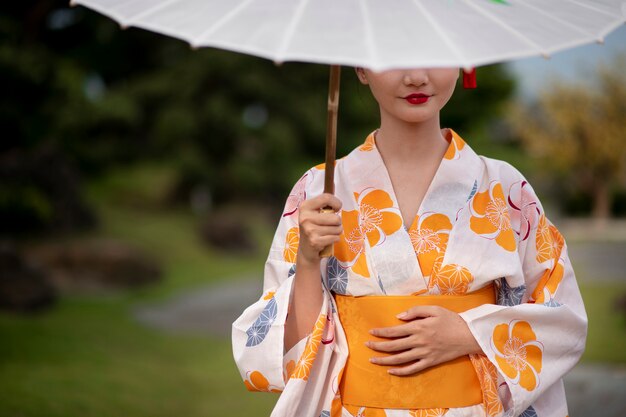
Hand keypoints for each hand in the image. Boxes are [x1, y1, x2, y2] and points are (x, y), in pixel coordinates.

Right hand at [296, 193, 342, 266]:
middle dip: (337, 223)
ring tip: (327, 233)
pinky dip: (334, 240)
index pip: (326, 197)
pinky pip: (335, 238)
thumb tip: (334, 183)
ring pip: (337, 228)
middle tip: (329, 226)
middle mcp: (305, 217)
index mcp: (305, 206)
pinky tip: (325, 240)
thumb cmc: (313, 228)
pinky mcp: (314, 241)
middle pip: (336, 217)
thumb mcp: (314, 213)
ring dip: (336, 232)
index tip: (337, 208)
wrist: (306, 250)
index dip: (337, 203)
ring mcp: (309, 230)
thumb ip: (324, 202)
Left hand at [366, 306, 481, 375]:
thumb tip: (399, 317)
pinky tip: (392, 371)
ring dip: (385, 360)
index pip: (394, 331)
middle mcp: (419, 341)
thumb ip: (415, 311)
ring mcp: (424, 353)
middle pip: (394, 346)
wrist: (469, 335)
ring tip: (373, 360)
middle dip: (378, 346)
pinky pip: (413, 369)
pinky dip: (401, 371)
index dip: (381, 332)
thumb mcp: (434, 309)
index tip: (371, 332)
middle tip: (367, 345)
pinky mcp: (430, 362)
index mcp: (418, 327)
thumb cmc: (451, 320)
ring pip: (400, 359)